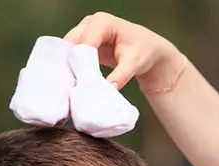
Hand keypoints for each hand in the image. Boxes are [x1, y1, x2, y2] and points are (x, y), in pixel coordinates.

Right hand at [64, 12, 183, 90]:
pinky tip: (74, 82)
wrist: (149, 50)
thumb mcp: (134, 64)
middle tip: (72, 86)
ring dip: (70, 66)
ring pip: (69, 50)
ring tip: (72, 86)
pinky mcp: (84, 43)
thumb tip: (106, 89)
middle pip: (71, 44)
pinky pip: (73, 55)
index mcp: (102, 22)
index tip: (80, 83)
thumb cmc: (144, 51)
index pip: (84, 43)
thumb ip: (120, 76)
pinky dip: (73, 67)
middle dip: (71, 64)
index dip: (80, 63)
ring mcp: (85, 31)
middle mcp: (90, 23)